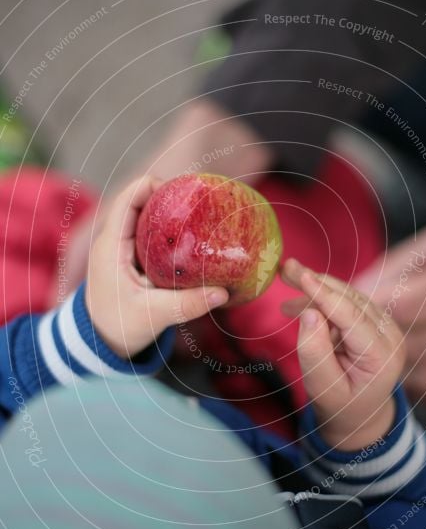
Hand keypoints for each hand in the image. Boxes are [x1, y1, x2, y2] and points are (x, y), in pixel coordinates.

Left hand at [51, 99, 273, 305]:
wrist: (99, 342)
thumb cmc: (117, 327)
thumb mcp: (152, 316)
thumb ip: (186, 304)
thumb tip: (221, 293)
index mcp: (111, 246)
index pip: (128, 199)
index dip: (153, 186)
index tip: (184, 193)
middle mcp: (115, 240)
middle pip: (141, 201)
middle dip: (170, 198)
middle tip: (201, 205)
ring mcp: (124, 248)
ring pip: (148, 217)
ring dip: (171, 214)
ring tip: (202, 217)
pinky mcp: (133, 258)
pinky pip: (152, 234)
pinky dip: (171, 231)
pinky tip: (193, 238)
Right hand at [282, 258, 405, 451]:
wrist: (359, 417)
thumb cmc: (340, 408)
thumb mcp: (322, 390)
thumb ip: (315, 354)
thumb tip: (309, 313)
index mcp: (383, 356)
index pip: (352, 317)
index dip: (324, 294)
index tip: (300, 275)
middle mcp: (390, 336)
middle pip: (351, 299)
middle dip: (317, 282)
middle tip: (285, 268)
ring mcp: (385, 327)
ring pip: (348, 296)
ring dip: (316, 288)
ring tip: (285, 287)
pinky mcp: (374, 322)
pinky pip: (347, 302)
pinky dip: (321, 299)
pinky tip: (298, 305)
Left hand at [355, 218, 425, 409]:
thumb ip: (397, 266)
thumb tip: (350, 293)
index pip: (397, 308)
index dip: (360, 308)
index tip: (339, 302)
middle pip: (404, 345)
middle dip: (370, 337)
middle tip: (352, 326)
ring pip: (415, 375)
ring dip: (390, 362)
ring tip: (383, 341)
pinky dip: (417, 379)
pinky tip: (416, 357)